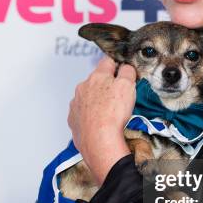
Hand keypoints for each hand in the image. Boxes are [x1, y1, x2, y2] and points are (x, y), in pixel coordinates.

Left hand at [68, 57, 135, 184]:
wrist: (98, 141)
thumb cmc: (113, 114)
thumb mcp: (128, 86)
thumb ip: (127, 72)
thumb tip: (125, 67)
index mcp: (97, 77)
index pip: (107, 61)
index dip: (118, 65)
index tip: (123, 72)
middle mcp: (83, 87)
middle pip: (97, 80)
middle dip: (107, 85)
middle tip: (120, 97)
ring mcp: (76, 104)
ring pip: (88, 97)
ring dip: (98, 101)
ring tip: (110, 113)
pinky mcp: (74, 119)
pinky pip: (83, 113)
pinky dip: (91, 115)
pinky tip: (100, 122)